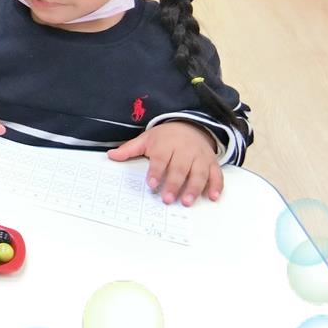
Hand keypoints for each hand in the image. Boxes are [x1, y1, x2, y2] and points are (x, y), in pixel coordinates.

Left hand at [107, 121, 222, 205]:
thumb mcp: (146, 139)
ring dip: (194, 188)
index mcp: (166, 145)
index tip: (151, 184)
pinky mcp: (211, 162)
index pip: (160, 159)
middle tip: (167, 199)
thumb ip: (129, 149)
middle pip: (179, 168)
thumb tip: (111, 155)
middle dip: (174, 184)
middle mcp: (184, 150)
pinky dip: (216, 185)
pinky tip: (213, 196)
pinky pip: (216, 173)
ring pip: (198, 173)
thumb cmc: (165, 137)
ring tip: (187, 202)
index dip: (156, 172)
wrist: (190, 125)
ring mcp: (200, 157)